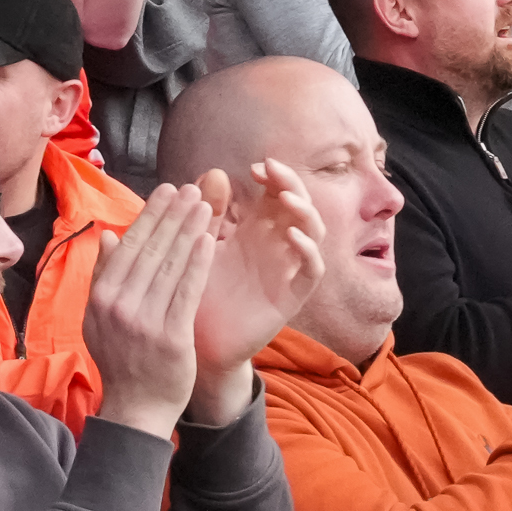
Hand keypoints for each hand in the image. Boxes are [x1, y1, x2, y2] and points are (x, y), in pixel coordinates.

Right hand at [84, 181, 218, 437]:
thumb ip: (104, 275)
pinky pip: (187, 291)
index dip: (150, 214)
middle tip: (192, 187)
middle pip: (151, 250)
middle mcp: (119, 307)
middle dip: (173, 214)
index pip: (129, 245)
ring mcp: (145, 322)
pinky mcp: (172, 337)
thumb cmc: (122, 358)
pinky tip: (210, 239)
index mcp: (101, 298)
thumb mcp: (99, 317)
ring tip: (205, 205)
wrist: (137, 408)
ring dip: (190, 230)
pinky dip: (198, 262)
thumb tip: (108, 234)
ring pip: (171, 265)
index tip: (167, 190)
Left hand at [187, 161, 324, 422]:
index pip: (277, 192)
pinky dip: (309, 250)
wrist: (197, 342)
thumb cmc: (197, 292)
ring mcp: (287, 269)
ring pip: (314, 232)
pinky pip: (312, 270)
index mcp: (254, 230)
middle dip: (291, 183)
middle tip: (272, 170)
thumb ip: (207, 213)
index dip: (274, 176)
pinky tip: (292, 236)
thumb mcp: (199, 246)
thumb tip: (213, 171)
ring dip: (305, 211)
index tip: (256, 168)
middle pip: (300, 204)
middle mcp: (276, 245)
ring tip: (285, 198)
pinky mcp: (292, 295)